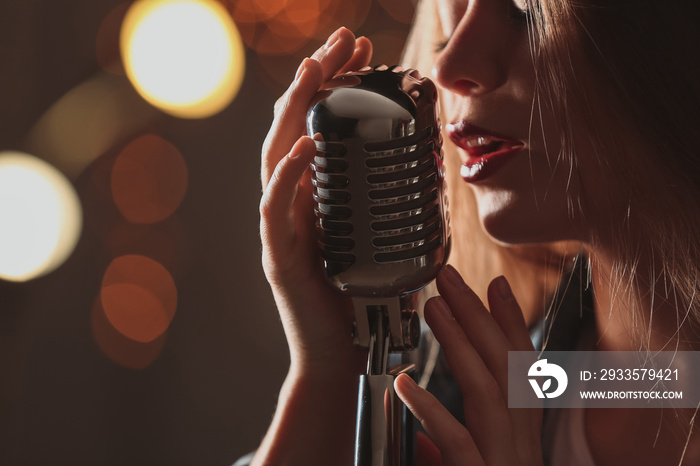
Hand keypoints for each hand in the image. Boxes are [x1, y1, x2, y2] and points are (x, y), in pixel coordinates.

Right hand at [259, 27, 373, 372]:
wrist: (342, 355)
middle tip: (342, 40)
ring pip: (276, 158)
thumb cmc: (361, 300)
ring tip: (316, 70)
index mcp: (314, 199)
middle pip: (293, 130)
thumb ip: (382, 208)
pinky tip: (306, 146)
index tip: (359, 53)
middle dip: (316, 81)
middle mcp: (292, 206)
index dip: (334, 89)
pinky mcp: (279, 257)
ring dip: (295, 112)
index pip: (317, 129)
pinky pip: (276, 209)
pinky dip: (289, 176)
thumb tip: (417, 171)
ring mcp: (280, 229)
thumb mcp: (375, 242)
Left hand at [395, 265, 542, 465]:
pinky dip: (431, 410)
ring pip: (487, 392)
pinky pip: (456, 441)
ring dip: (460, 344)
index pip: (523, 369)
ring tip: (434, 308)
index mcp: (523, 437)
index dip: (513, 323)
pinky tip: (405, 385)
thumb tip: (420, 431)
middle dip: (480, 316)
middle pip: (506, 367)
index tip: (498, 284)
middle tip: (451, 279)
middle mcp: (520, 445)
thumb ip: (450, 447)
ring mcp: (502, 461)